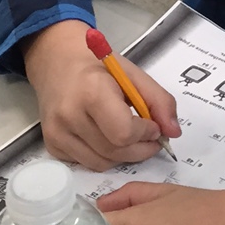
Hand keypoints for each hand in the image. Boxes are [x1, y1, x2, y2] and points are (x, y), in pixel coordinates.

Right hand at [22, 20, 180, 170]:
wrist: (58, 61)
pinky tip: (107, 136)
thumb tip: (173, 132)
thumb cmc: (98, 65)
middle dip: (141, 149)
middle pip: (115, 151)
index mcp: (92, 91)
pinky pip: (87, 163)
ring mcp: (57, 133)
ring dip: (125, 155)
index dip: (145, 133)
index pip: (124, 132)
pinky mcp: (51, 145)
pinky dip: (105, 155)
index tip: (154, 126)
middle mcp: (70, 115)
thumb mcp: (133, 74)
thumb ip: (159, 100)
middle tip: (152, 138)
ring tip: (131, 137)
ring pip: (102, 163)